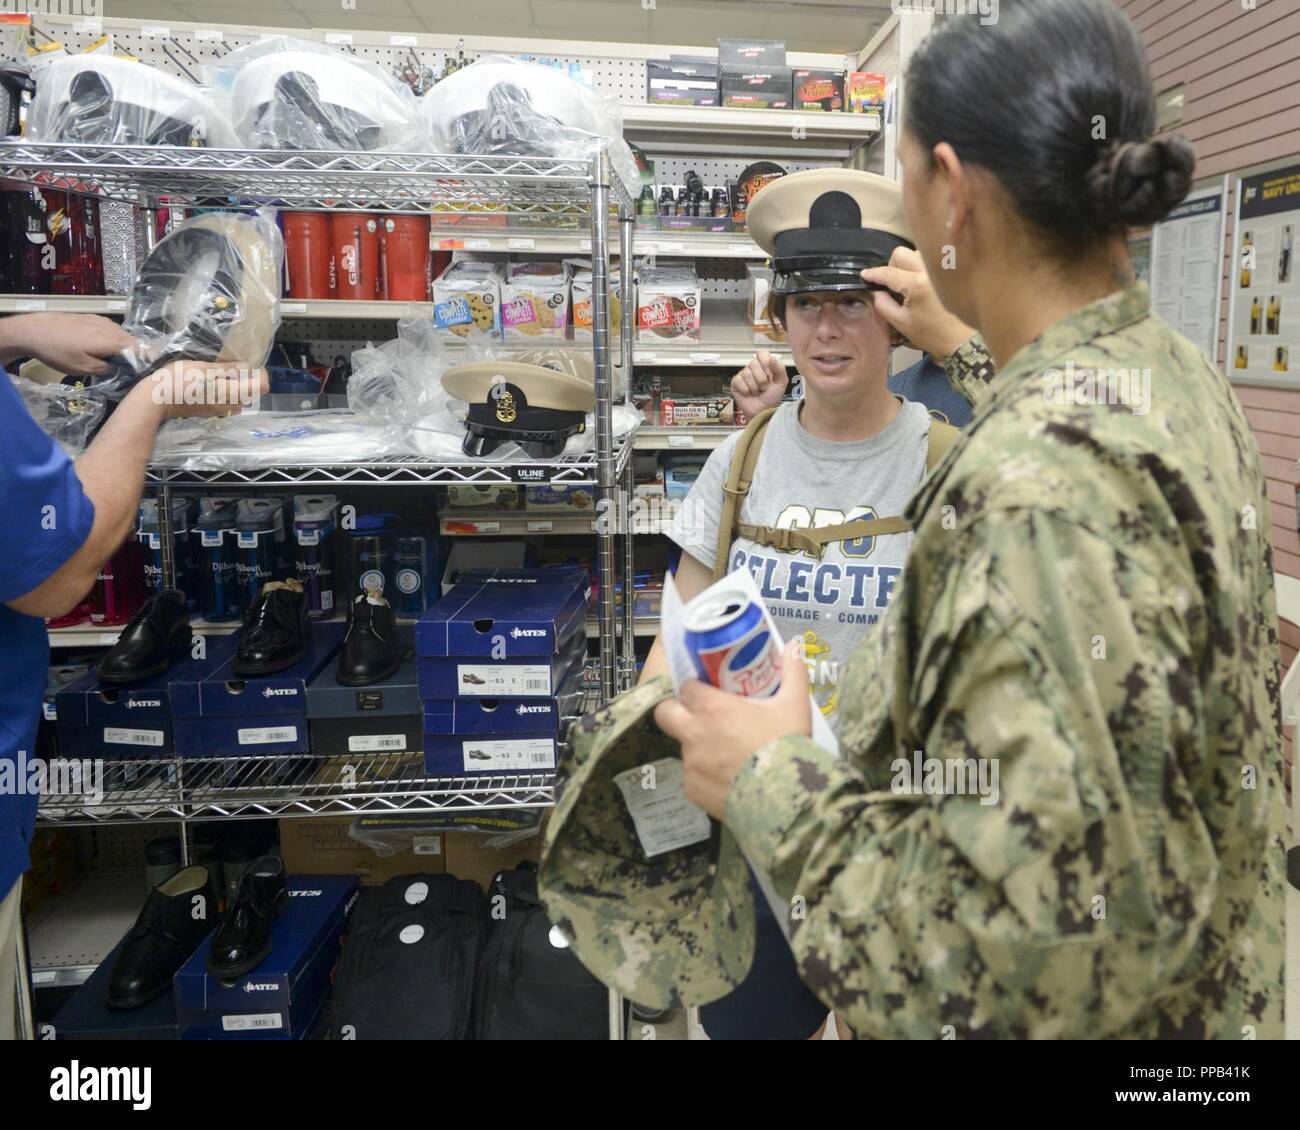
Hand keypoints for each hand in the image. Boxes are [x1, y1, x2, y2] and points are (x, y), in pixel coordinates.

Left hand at [0, 313, 138, 374]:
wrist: (34, 330)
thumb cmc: (58, 351)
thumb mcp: (83, 368)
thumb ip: (108, 369)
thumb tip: (122, 370)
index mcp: (112, 340)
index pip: (142, 349)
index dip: (150, 360)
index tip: (152, 372)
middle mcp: (111, 328)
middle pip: (134, 342)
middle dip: (138, 355)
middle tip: (136, 372)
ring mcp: (102, 321)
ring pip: (123, 336)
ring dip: (125, 348)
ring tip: (121, 362)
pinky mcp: (93, 318)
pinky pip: (112, 331)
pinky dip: (114, 340)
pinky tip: (105, 349)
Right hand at [129, 360, 269, 420]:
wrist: (155, 401)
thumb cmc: (177, 380)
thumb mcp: (202, 368)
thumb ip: (226, 369)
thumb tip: (245, 366)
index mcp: (231, 393)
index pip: (261, 386)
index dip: (260, 373)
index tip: (251, 364)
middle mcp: (229, 405)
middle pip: (252, 393)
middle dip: (248, 379)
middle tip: (234, 365)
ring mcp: (219, 411)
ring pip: (239, 399)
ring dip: (236, 386)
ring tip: (221, 373)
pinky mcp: (210, 412)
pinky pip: (227, 403)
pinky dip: (225, 392)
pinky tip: (211, 382)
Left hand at [653, 640, 812, 819]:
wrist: (786, 798)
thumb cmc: (787, 746)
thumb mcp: (794, 705)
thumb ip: (793, 672)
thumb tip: (795, 646)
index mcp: (712, 707)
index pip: (685, 687)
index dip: (694, 688)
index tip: (706, 691)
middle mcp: (693, 732)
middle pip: (665, 713)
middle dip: (675, 712)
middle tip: (698, 717)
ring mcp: (690, 763)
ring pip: (683, 747)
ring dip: (697, 746)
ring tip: (725, 753)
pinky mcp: (692, 790)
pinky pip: (692, 777)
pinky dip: (704, 776)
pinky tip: (727, 778)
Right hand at [730, 349, 788, 419]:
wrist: (763, 411)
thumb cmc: (771, 398)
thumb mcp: (781, 383)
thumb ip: (780, 369)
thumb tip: (773, 358)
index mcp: (764, 365)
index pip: (761, 353)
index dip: (765, 362)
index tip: (769, 373)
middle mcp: (753, 368)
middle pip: (753, 363)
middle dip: (761, 379)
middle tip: (764, 387)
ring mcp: (743, 375)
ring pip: (747, 374)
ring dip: (754, 386)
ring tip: (757, 391)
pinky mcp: (735, 382)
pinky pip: (739, 381)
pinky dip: (746, 390)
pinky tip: (748, 393)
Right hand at [861, 248, 973, 361]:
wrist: (962, 339)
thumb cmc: (931, 334)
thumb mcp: (901, 323)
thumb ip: (883, 304)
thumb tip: (876, 290)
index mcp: (916, 284)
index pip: (889, 273)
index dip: (874, 274)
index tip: (864, 275)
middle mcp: (929, 270)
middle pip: (901, 254)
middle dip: (891, 266)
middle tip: (891, 283)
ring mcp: (941, 268)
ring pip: (915, 253)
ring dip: (906, 264)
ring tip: (907, 283)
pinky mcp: (950, 270)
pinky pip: (928, 260)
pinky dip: (919, 266)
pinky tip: (920, 281)